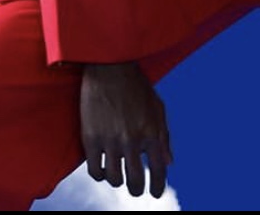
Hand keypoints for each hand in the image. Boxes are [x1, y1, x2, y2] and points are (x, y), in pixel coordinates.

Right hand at [80, 61, 172, 197]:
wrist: (110, 67)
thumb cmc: (136, 86)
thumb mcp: (157, 107)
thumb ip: (164, 136)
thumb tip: (169, 163)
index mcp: (151, 131)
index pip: (158, 171)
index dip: (158, 187)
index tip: (156, 193)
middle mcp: (132, 139)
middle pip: (135, 182)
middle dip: (137, 190)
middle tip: (136, 188)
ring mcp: (110, 140)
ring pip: (114, 179)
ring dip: (117, 180)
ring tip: (119, 174)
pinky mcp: (90, 138)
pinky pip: (95, 171)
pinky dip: (99, 175)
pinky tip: (103, 168)